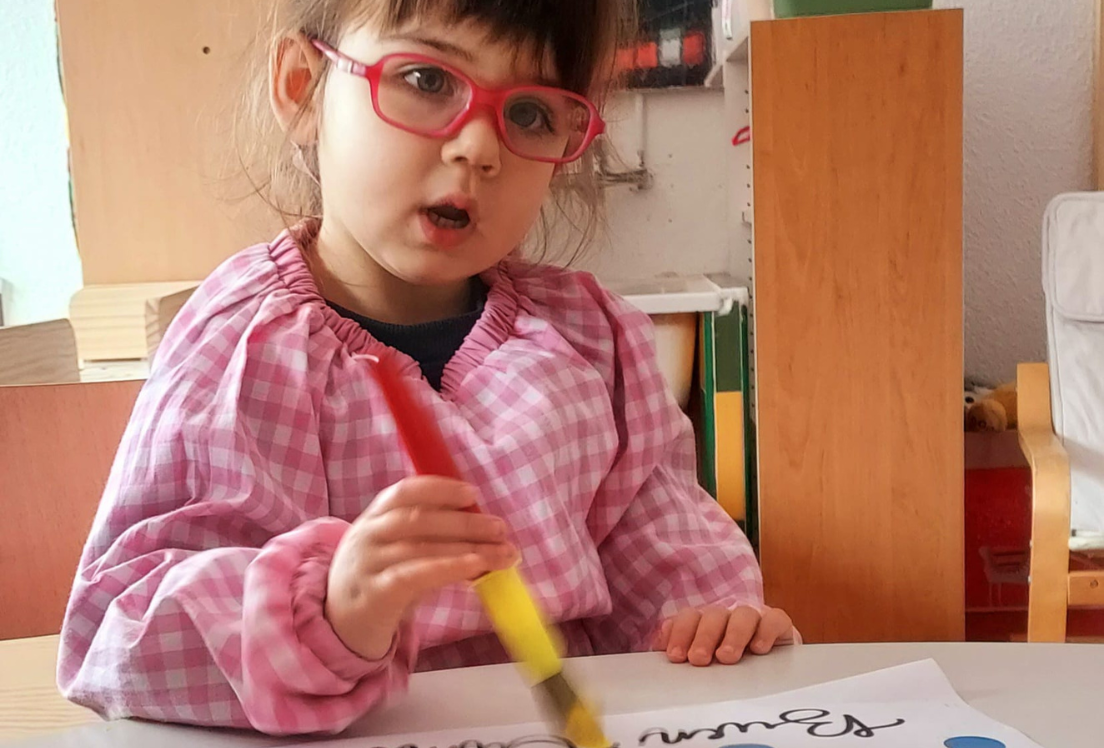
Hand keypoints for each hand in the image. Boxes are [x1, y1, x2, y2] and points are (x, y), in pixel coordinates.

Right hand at [325, 476, 516, 660]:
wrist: (338, 623)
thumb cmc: (378, 579)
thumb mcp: (395, 550)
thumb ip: (429, 537)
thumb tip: (483, 533)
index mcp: (374, 516)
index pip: (405, 491)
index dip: (440, 488)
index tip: (472, 493)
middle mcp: (368, 535)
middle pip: (419, 520)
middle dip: (465, 522)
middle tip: (500, 529)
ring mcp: (368, 565)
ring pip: (422, 548)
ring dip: (468, 548)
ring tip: (502, 554)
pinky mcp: (375, 594)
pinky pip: (414, 576)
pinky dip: (447, 568)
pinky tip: (474, 567)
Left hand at [654, 605, 795, 665]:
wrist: (772, 676)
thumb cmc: (729, 669)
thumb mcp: (703, 665)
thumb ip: (682, 654)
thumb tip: (658, 648)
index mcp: (705, 624)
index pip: (689, 617)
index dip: (680, 632)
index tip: (676, 656)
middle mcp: (729, 617)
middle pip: (713, 615)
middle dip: (703, 636)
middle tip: (698, 659)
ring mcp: (755, 619)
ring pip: (743, 614)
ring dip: (733, 634)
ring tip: (726, 657)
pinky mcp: (779, 626)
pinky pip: (775, 619)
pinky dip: (766, 630)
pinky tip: (759, 648)